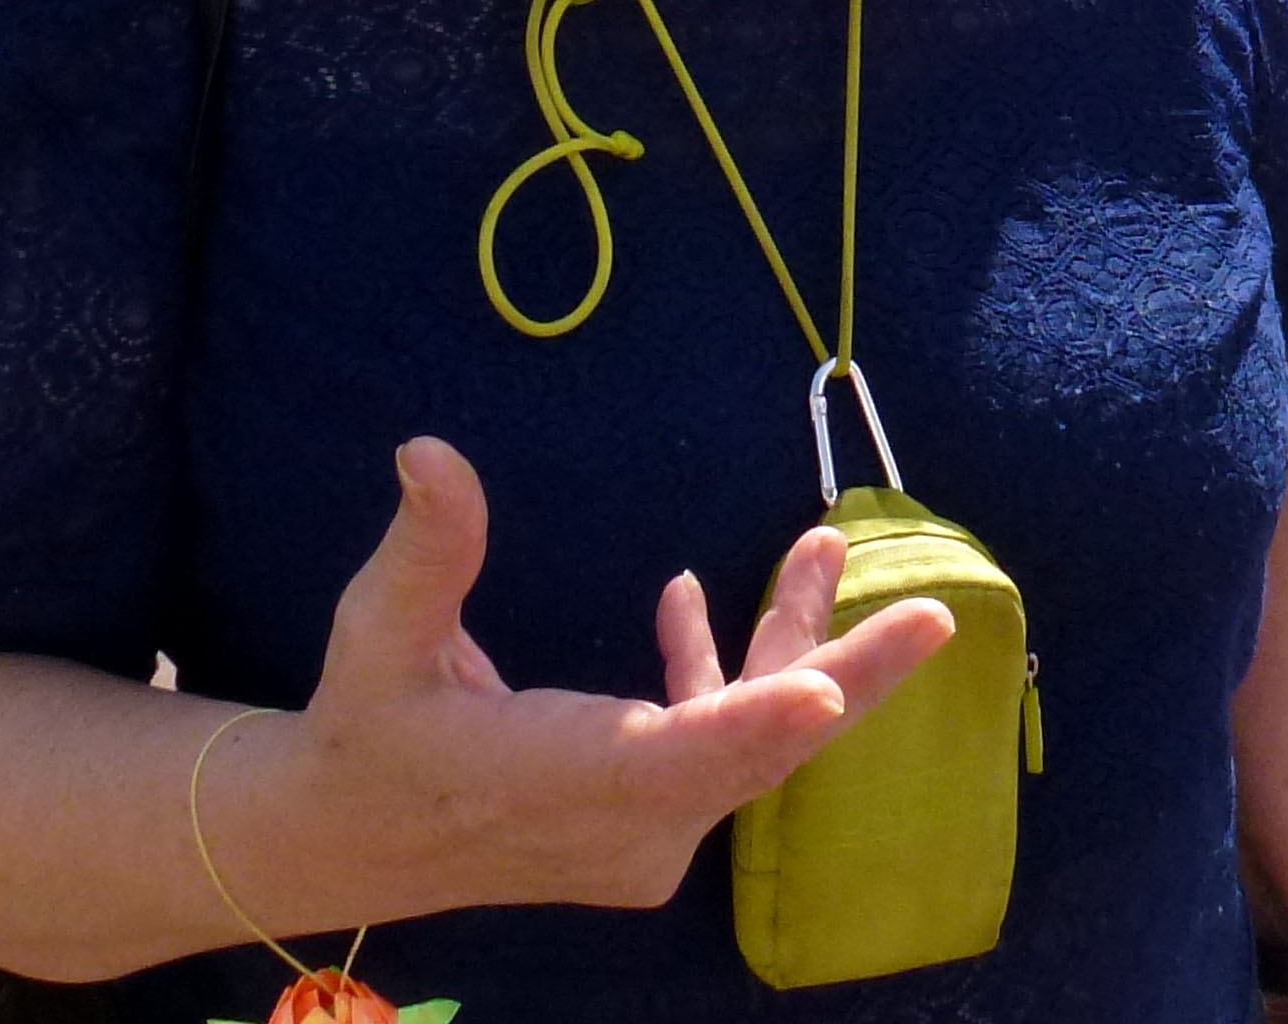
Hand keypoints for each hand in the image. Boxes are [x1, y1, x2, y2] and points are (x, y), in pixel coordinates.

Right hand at [239, 438, 952, 929]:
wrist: (352, 837)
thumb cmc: (368, 730)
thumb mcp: (378, 635)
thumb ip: (425, 549)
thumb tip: (428, 450)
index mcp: (561, 780)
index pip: (673, 760)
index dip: (755, 726)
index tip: (829, 691)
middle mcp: (624, 826)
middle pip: (757, 752)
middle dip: (849, 676)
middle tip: (935, 617)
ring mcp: (645, 837)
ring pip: (749, 742)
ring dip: (792, 646)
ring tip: (822, 544)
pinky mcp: (648, 824)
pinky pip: (716, 746)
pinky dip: (726, 676)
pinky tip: (684, 600)